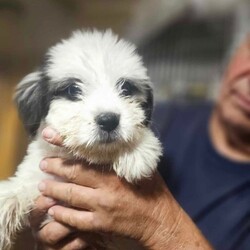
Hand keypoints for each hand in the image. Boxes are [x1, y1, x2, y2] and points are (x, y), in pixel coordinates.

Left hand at [39, 127, 211, 248]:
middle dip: (55, 168)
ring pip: (71, 196)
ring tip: (42, 186)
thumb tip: (120, 136)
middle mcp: (106, 187)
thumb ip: (129, 152)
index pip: (86, 154)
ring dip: (54, 190)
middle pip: (74, 174)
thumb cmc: (152, 189)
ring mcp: (102, 206)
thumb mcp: (144, 166)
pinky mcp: (101, 224)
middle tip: (43, 164)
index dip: (66, 144)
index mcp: (116, 170)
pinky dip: (62, 214)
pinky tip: (53, 210)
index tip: (50, 136)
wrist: (159, 219)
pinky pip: (76, 219)